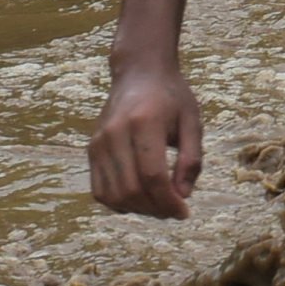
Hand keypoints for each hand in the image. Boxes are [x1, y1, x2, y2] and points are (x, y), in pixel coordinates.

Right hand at [88, 67, 206, 215]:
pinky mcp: (91, 150)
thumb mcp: (193, 122)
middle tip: (174, 211)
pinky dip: (119, 203)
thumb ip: (191, 159)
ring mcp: (99, 142)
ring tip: (158, 205)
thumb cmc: (171, 97)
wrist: (139, 73)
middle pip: (131, 189)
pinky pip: (99, 190)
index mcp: (144, 122)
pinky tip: (139, 199)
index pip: (152, 176)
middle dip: (155, 209)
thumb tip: (183, 196)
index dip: (169, 201)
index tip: (184, 212)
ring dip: (138, 210)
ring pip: (113, 195)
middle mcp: (115, 133)